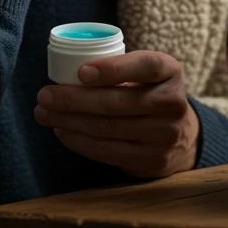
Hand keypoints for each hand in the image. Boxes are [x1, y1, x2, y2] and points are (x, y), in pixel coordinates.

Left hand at [34, 50, 199, 177]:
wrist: (182, 136)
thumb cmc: (149, 94)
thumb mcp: (146, 75)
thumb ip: (119, 70)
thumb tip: (66, 71)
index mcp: (171, 72)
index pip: (145, 66)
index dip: (113, 69)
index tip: (81, 72)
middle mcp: (173, 103)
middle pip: (118, 102)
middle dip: (74, 99)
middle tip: (45, 95)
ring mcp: (165, 136)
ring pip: (109, 128)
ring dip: (70, 121)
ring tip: (44, 113)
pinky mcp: (152, 161)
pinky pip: (108, 152)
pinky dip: (80, 141)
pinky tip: (62, 130)